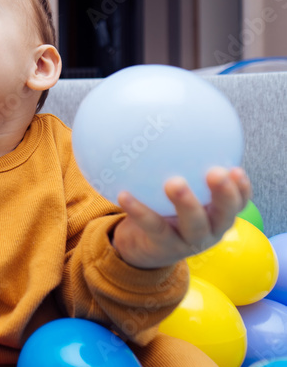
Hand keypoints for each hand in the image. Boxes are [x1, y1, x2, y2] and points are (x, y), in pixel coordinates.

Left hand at [110, 166, 251, 269]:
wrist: (143, 246)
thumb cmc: (163, 208)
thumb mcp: (174, 186)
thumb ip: (179, 163)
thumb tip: (164, 118)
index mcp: (216, 213)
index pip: (238, 202)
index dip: (242, 188)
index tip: (236, 168)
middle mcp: (209, 229)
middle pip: (225, 215)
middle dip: (224, 194)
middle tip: (216, 172)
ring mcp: (188, 241)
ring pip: (193, 224)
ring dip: (186, 203)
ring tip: (174, 183)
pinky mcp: (163, 247)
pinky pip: (151, 226)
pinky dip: (139, 209)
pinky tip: (124, 194)